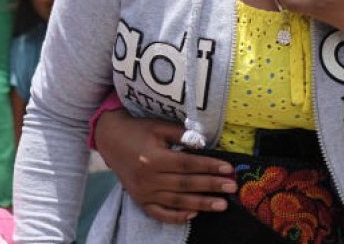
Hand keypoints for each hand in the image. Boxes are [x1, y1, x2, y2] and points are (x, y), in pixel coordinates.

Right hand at [95, 110, 235, 222]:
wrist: (110, 140)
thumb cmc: (138, 130)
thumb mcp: (159, 126)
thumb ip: (181, 134)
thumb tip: (204, 144)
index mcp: (153, 158)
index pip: (187, 164)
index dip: (209, 167)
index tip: (228, 169)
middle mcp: (148, 178)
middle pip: (185, 185)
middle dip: (211, 186)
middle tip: (232, 188)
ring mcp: (143, 192)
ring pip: (176, 202)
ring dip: (201, 204)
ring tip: (221, 205)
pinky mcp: (139, 200)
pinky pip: (160, 213)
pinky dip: (176, 216)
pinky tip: (194, 214)